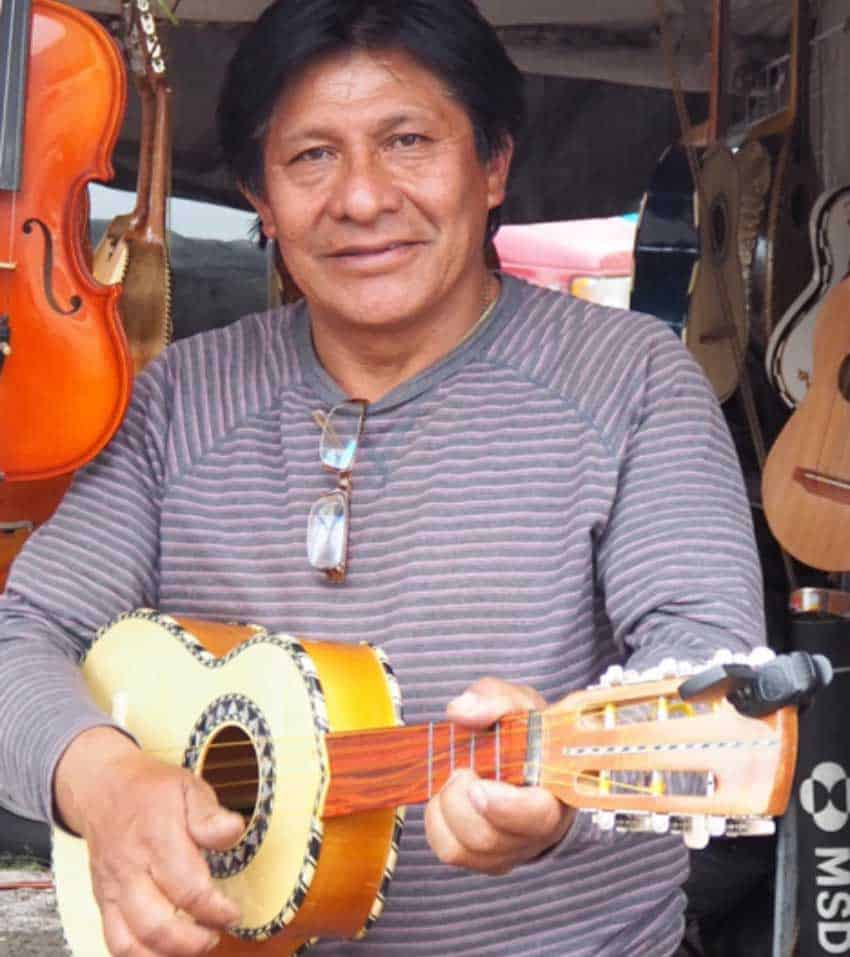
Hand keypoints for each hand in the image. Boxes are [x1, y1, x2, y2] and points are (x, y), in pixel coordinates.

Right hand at [54, 726, 243, 955]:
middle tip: (216, 935)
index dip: (215, 909)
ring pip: (131, 941)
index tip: (233, 913)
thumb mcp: (188, 787)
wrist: (104, 788)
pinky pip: (115, 942)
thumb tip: (233, 831)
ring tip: (196, 946)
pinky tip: (167, 952)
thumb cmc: (153, 790)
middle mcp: (130, 868)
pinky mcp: (103, 901)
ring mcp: (113, 888)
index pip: (187, 887)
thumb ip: (209, 814)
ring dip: (167, 954)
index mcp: (156, 837)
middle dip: (192, 941)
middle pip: (156, 923)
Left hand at [424, 677, 573, 875]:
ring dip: (445, 808)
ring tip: (454, 777)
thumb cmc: (529, 735)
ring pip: (461, 849)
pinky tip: (448, 795)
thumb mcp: (520, 704)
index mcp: (556, 794)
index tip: (478, 785)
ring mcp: (508, 851)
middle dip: (459, 800)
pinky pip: (447, 850)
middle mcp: (535, 833)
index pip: (536, 817)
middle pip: (488, 838)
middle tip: (459, 768)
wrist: (529, 760)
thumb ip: (495, 700)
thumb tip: (460, 711)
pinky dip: (437, 820)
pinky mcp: (483, 858)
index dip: (504, 807)